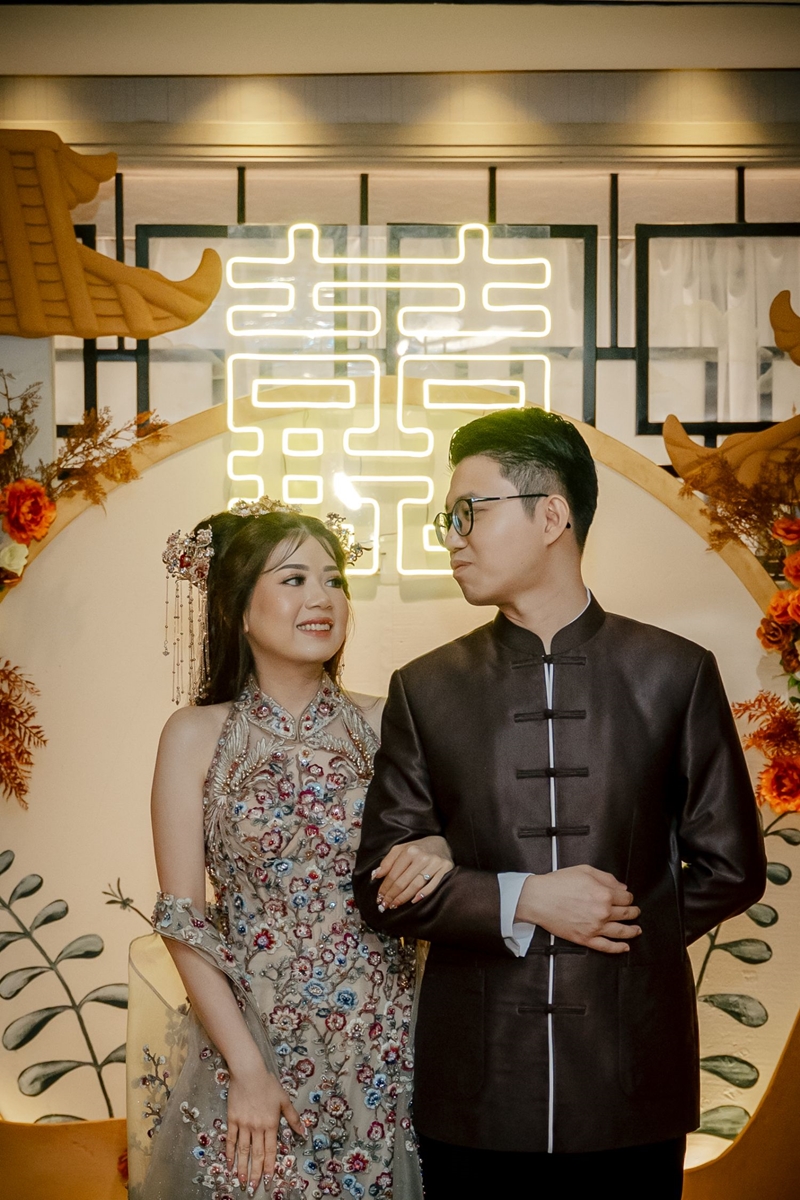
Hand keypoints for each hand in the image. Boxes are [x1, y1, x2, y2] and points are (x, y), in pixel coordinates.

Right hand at [225, 1056, 304, 1192]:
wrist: (249, 1072)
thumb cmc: (268, 1084)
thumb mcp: (284, 1099)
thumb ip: (293, 1118)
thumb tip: (303, 1132)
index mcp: (271, 1124)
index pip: (271, 1150)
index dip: (270, 1166)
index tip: (269, 1180)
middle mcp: (257, 1127)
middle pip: (257, 1154)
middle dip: (256, 1172)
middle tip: (253, 1188)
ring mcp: (243, 1124)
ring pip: (243, 1150)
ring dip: (242, 1167)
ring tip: (241, 1180)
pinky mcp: (232, 1119)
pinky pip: (230, 1139)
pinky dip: (229, 1152)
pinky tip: (228, 1163)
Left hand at [372, 836, 453, 909]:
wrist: (441, 844)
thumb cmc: (418, 848)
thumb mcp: (401, 849)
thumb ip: (387, 861)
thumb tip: (375, 876)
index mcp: (409, 851)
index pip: (393, 874)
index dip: (385, 887)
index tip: (379, 897)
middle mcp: (422, 857)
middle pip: (403, 881)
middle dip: (391, 895)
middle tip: (384, 905)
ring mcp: (434, 863)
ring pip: (415, 886)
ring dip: (403, 898)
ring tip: (394, 905)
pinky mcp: (445, 869)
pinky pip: (432, 886)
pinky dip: (422, 895)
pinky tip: (413, 901)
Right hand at [517, 865, 640, 954]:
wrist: (539, 899)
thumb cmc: (558, 884)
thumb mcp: (584, 870)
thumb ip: (606, 877)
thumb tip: (622, 888)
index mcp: (604, 894)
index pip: (626, 898)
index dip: (629, 897)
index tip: (628, 898)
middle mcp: (602, 912)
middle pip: (626, 914)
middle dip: (633, 912)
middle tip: (635, 912)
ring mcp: (595, 927)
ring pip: (621, 932)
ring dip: (632, 930)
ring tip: (637, 929)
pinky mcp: (586, 939)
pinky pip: (606, 946)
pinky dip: (618, 948)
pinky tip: (625, 947)